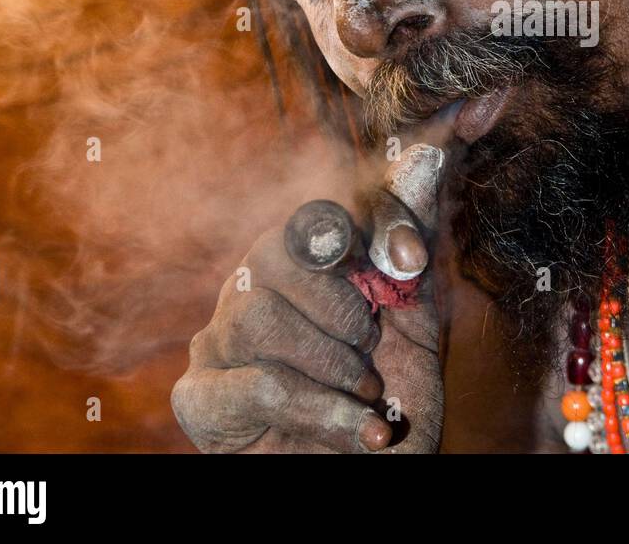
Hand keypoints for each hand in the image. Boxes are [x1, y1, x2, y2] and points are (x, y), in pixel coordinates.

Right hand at [171, 145, 446, 452]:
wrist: (371, 474)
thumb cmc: (387, 399)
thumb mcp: (416, 315)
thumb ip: (411, 238)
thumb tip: (429, 152)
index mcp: (300, 261)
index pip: (322, 213)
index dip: (372, 225)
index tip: (412, 261)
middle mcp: (250, 287)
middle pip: (275, 250)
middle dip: (342, 308)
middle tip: (370, 351)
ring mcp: (216, 340)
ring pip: (256, 317)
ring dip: (330, 362)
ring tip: (359, 392)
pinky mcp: (199, 397)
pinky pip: (256, 384)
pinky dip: (322, 408)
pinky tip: (358, 429)